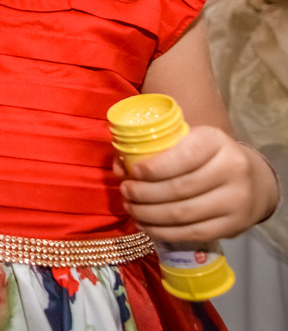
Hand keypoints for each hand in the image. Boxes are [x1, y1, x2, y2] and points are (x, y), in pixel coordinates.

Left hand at [117, 125, 278, 241]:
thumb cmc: (207, 157)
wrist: (254, 180)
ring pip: (183, 214)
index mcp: (215, 142)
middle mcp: (231, 170)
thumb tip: (119, 167)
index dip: (155, 168)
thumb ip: (153, 149)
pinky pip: (193, 232)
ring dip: (149, 214)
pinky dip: (164, 231)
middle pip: (179, 189)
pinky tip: (146, 225)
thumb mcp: (187, 141)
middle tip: (125, 192)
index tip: (133, 173)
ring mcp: (236, 201)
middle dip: (145, 194)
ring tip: (131, 208)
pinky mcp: (233, 226)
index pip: (184, 157)